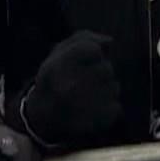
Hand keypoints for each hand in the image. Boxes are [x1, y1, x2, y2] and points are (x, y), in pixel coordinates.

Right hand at [19, 31, 121, 146]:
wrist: (43, 115)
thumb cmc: (55, 77)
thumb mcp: (59, 52)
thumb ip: (84, 38)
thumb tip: (109, 42)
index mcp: (57, 68)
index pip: (94, 50)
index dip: (93, 53)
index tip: (85, 61)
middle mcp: (70, 88)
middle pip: (107, 69)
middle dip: (100, 72)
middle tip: (84, 81)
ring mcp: (84, 108)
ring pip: (114, 88)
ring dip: (105, 90)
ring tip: (87, 96)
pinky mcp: (95, 122)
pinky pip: (116, 107)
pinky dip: (108, 107)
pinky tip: (92, 110)